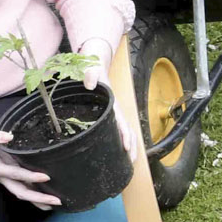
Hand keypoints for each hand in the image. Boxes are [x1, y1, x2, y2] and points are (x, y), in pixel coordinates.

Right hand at [0, 117, 59, 207]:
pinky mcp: (8, 176)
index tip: (46, 177)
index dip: (30, 176)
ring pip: (22, 193)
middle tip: (57, 201)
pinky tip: (45, 199)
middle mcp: (1, 176)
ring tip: (55, 204)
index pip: (15, 174)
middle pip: (20, 191)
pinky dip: (33, 196)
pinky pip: (21, 189)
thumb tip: (7, 136)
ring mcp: (5, 178)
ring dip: (38, 200)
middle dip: (38, 197)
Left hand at [72, 34, 141, 162]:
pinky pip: (114, 128)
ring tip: (127, 161)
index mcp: (112, 102)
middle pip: (127, 130)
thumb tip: (89, 83)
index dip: (126, 136)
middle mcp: (114, 109)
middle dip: (132, 147)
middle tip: (132, 163)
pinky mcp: (105, 112)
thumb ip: (90, 74)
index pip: (122, 122)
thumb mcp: (91, 67)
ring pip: (122, 131)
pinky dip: (117, 140)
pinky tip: (113, 149)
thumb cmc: (92, 64)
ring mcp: (111, 111)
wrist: (95, 59)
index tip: (127, 148)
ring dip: (127, 145)